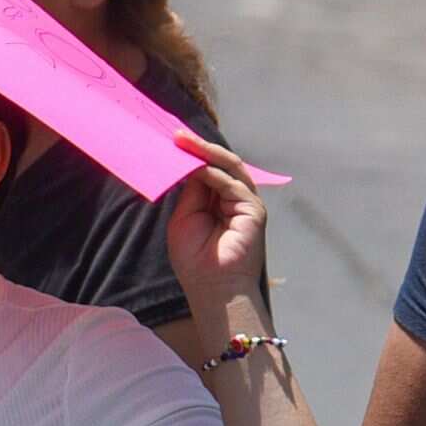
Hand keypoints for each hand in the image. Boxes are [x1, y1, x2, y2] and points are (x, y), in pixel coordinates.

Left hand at [166, 131, 265, 304]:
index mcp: (218, 201)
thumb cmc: (196, 260)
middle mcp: (235, 199)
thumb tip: (189, 164)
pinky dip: (213, 173)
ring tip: (183, 141)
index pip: (208, 170)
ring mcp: (247, 203)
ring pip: (229, 167)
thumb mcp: (185, 217)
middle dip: (198, 148)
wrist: (212, 289)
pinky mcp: (254, 210)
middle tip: (176, 135)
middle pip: (220, 164)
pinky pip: (233, 184)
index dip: (191, 155)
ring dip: (205, 152)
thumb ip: (191, 191)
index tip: (171, 141)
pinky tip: (196, 166)